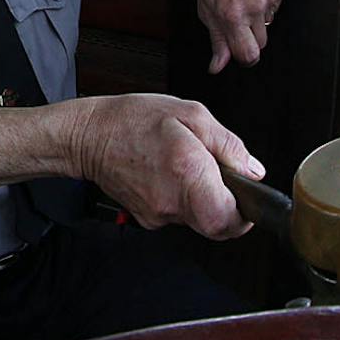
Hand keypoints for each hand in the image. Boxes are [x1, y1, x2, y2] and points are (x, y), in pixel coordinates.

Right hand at [59, 94, 264, 238]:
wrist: (88, 136)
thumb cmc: (132, 120)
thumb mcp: (190, 112)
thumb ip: (227, 143)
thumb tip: (252, 170)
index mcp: (188, 170)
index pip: (229, 220)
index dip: (245, 216)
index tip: (246, 198)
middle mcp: (172, 200)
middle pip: (216, 226)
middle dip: (226, 207)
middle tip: (221, 183)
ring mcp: (156, 213)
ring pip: (197, 219)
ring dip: (202, 200)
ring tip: (186, 169)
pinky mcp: (146, 218)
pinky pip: (176, 215)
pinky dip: (180, 199)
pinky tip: (168, 175)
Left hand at [194, 0, 286, 72]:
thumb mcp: (205, 6)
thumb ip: (216, 39)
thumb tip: (218, 65)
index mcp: (232, 15)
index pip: (249, 55)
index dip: (244, 58)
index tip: (239, 53)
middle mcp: (254, 6)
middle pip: (262, 43)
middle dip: (249, 37)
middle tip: (236, 18)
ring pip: (269, 23)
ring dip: (258, 16)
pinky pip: (277, 4)